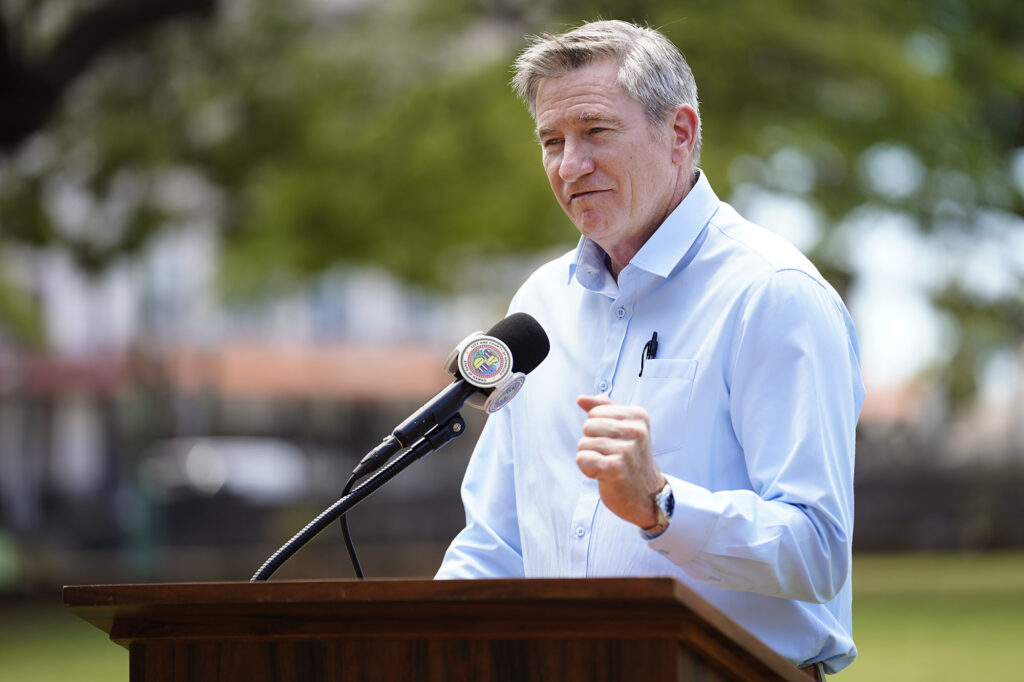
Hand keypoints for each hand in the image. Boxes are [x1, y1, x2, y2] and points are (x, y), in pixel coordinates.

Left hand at [576, 395, 666, 527]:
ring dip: (591, 458)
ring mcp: (626, 450)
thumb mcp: (623, 429)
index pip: (595, 412)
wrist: (646, 496)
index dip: (598, 429)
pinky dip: (587, 469)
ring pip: (583, 444)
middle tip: (611, 456)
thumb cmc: (630, 460)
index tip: (615, 443)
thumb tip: (581, 399)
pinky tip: (603, 475)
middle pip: (588, 426)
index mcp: (638, 416)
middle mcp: (635, 431)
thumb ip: (602, 409)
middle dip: (593, 443)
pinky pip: (582, 458)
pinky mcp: (614, 468)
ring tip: (609, 466)